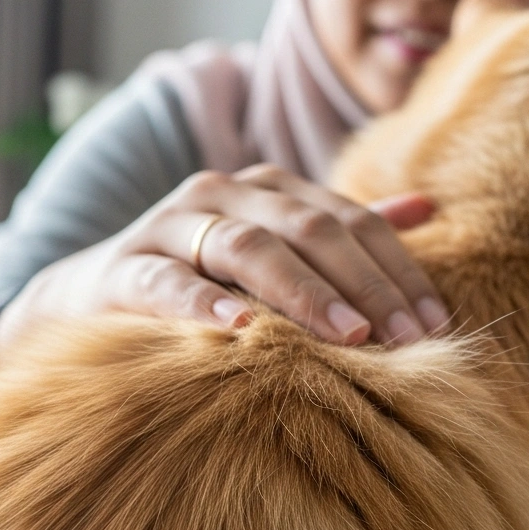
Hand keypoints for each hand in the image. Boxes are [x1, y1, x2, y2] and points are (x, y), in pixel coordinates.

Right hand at [0, 164, 448, 364]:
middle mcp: (223, 193)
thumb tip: (429, 207)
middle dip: (366, 285)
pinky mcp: (125, 267)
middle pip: (309, 228)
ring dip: (304, 292)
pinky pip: (169, 281)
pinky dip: (204, 303)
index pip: (349, 219)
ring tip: (350, 337)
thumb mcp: (276, 249)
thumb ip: (345, 232)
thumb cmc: (202, 280)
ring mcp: (171, 225)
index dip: (398, 269)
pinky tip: (241, 328)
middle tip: (408, 340)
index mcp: (269, 189)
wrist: (91, 296)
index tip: (436, 323)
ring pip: (248, 246)